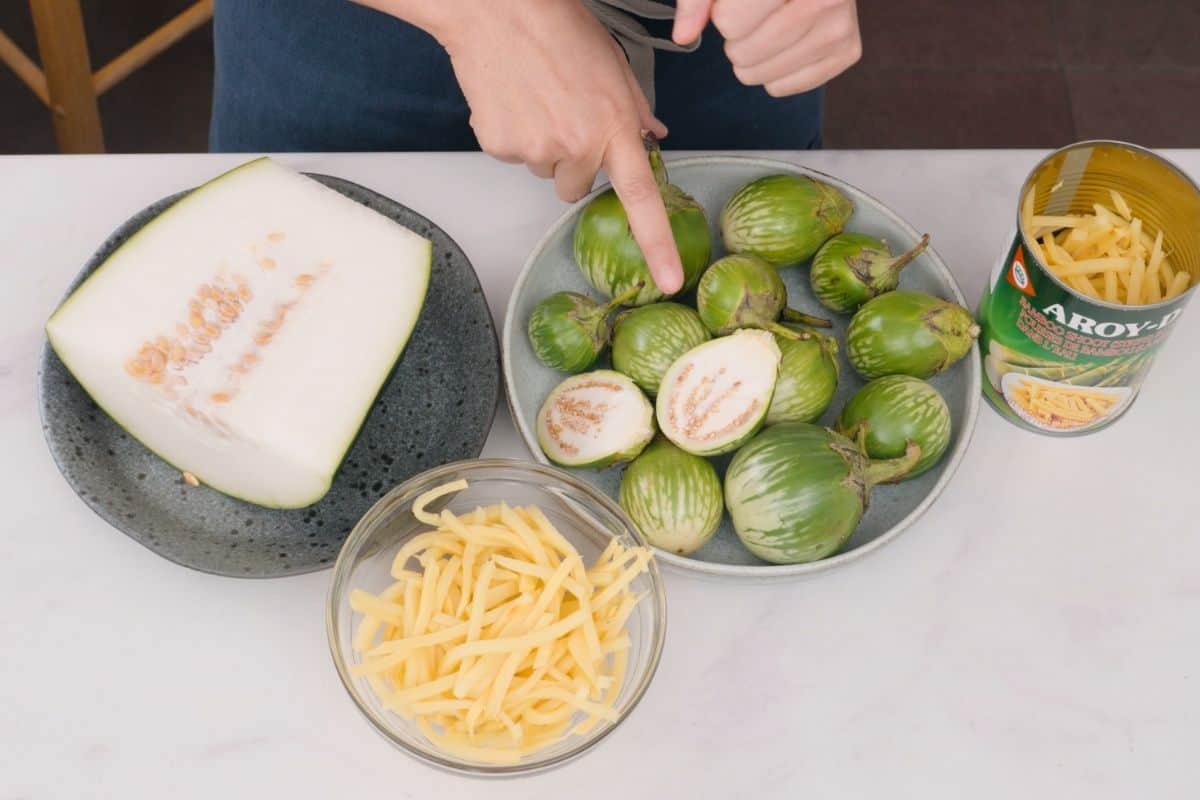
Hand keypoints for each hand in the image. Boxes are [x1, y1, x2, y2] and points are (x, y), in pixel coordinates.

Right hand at [356, 0, 683, 293]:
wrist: (497, 10)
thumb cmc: (557, 27)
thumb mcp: (613, 65)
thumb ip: (635, 109)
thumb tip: (653, 137)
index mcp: (615, 126)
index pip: (643, 198)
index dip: (658, 245)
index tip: (669, 280)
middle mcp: (579, 146)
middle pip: (577, 187)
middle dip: (572, 160)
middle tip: (560, 113)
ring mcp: (538, 150)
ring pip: (544, 171)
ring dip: (542, 146)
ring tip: (535, 99)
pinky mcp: (502, 147)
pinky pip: (512, 158)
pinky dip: (511, 135)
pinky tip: (512, 100)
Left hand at [673, 0, 861, 97]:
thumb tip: (682, 35)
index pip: (730, 23)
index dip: (722, 15)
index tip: (737, 3)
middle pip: (744, 53)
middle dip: (737, 39)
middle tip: (752, 18)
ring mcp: (841, 27)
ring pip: (763, 76)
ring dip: (753, 59)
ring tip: (767, 30)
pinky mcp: (848, 51)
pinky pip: (784, 87)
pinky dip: (775, 72)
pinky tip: (786, 44)